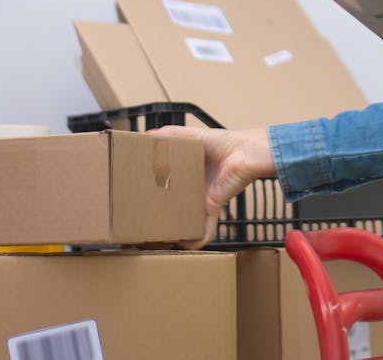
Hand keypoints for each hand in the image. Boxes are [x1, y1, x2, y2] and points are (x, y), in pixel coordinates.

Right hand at [152, 125, 275, 248]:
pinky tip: (186, 247)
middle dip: (161, 219)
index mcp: (184, 173)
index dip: (152, 195)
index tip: (137, 202)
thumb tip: (147, 135)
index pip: (163, 187)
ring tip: (160, 242)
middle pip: (173, 208)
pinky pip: (205, 228)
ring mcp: (202, 200)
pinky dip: (198, 240)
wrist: (244, 152)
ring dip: (176, 234)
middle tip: (145, 227)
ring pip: (187, 223)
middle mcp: (192, 189)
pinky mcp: (212, 207)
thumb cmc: (220, 142)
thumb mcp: (191, 136)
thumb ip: (169, 134)